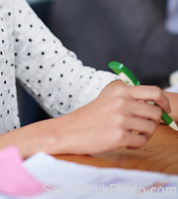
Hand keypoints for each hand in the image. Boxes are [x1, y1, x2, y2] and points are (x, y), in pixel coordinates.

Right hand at [38, 81, 170, 155]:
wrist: (70, 130)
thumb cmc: (91, 116)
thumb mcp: (109, 98)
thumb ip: (130, 99)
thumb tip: (157, 107)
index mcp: (120, 90)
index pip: (155, 92)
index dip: (164, 102)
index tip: (165, 110)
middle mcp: (122, 102)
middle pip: (156, 113)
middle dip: (153, 122)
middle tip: (142, 127)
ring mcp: (121, 119)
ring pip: (150, 128)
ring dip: (144, 134)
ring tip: (130, 134)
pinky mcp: (119, 136)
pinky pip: (141, 142)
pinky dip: (136, 144)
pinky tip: (123, 141)